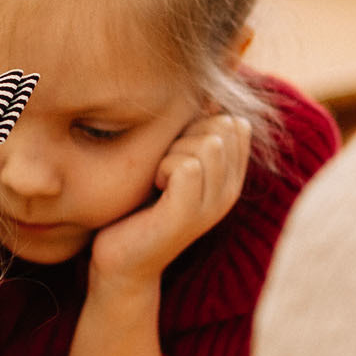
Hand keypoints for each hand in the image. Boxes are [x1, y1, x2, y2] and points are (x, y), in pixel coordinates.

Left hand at [88, 113, 252, 286]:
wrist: (120, 262)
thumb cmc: (138, 207)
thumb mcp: (170, 165)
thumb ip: (191, 135)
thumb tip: (207, 93)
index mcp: (230, 178)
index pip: (235, 124)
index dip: (200, 124)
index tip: (174, 151)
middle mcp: (229, 192)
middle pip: (222, 128)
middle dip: (185, 135)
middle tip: (162, 166)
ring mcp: (212, 206)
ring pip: (207, 144)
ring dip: (172, 151)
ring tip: (158, 178)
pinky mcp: (188, 216)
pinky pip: (185, 165)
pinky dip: (162, 167)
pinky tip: (154, 188)